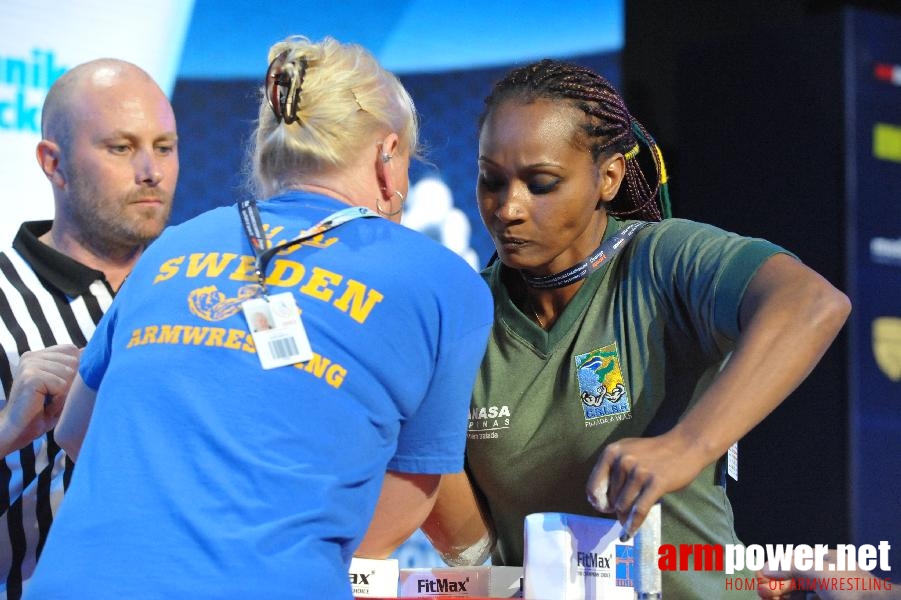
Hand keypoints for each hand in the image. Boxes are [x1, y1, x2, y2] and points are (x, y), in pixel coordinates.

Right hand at [0, 345, 80, 452]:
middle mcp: (32, 356)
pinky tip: (44, 405)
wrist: (18, 431)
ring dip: (64, 393)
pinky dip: (58, 399)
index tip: (59, 387)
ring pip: (70, 373)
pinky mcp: (30, 376)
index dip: (75, 370)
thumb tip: (88, 350)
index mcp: (39, 355)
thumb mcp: (64, 386)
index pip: (72, 350)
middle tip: (53, 397)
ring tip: (48, 401)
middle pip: (74, 361)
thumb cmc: (44, 411)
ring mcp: (29, 364)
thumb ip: (74, 367)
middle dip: (71, 384)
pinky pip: (62, 385)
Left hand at [585, 431, 704, 538]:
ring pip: (623, 505)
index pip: (594, 485)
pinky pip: (640, 510)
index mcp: (611, 452)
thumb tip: (600, 500)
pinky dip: (634, 523)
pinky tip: (630, 532)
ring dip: (624, 516)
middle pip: (611, 497)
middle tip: (622, 511)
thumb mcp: (627, 451)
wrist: (685, 445)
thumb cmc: (654, 451)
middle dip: (615, 508)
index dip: (596, 501)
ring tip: (627, 520)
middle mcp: (623, 461)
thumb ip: (612, 469)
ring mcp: (639, 472)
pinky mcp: (656, 483)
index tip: (601, 508)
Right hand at [756, 548, 896, 598]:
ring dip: (780, 595)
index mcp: (825, 559)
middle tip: (760, 591)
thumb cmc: (851, 586)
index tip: (760, 574)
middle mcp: (825, 574)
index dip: (776, 566)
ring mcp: (827, 592)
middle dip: (775, 584)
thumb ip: (791, 567)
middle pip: (793, 577)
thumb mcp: (818, 571)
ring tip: (766, 597)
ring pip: (798, 592)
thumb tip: (767, 568)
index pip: (794, 559)